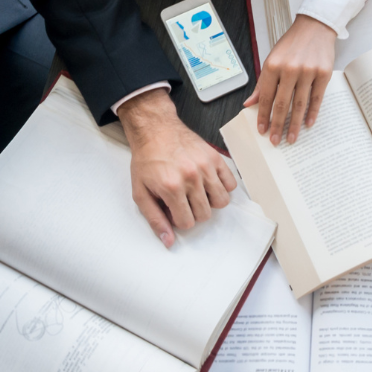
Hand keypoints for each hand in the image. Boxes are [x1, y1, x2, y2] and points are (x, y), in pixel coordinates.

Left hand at [118, 88, 236, 246]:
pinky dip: (222, 187)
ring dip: (209, 202)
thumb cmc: (147, 160)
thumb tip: (169, 241)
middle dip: (193, 212)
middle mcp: (191, 177)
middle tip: (183, 200)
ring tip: (197, 192)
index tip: (173, 209)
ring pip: (222, 201)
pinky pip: (231, 184)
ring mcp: (206, 167)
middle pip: (205, 215)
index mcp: (171, 187)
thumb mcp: (140, 192)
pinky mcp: (215, 158)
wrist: (155, 130)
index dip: (179, 219)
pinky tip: (208, 183)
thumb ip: (154, 219)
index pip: (187, 222)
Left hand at [243, 15, 335, 144]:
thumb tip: (249, 103)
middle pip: (282, 104)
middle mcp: (289, 69)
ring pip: (299, 104)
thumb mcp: (272, 59)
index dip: (263, 115)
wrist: (315, 27)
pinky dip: (312, 113)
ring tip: (290, 138)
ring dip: (294, 124)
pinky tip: (308, 124)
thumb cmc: (292, 44)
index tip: (262, 130)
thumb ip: (262, 84)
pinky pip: (317, 98)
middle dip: (277, 125)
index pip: (266, 97)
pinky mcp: (324, 73)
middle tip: (274, 141)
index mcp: (273, 65)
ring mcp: (308, 71)